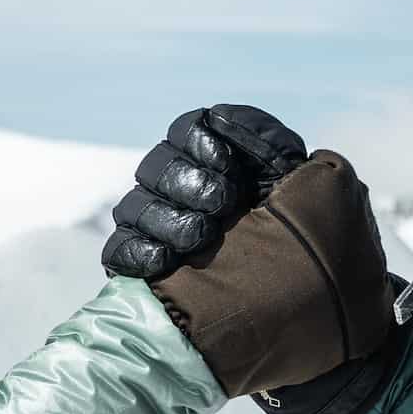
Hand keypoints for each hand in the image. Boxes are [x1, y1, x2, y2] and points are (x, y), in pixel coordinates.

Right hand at [101, 105, 308, 280]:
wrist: (292, 295)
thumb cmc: (290, 231)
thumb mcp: (291, 182)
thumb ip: (265, 141)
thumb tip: (220, 118)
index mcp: (208, 159)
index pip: (186, 131)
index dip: (202, 144)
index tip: (230, 168)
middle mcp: (172, 187)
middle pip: (156, 167)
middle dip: (189, 183)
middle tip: (222, 205)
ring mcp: (150, 225)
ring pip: (134, 207)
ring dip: (170, 219)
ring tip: (202, 238)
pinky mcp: (137, 263)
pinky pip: (120, 251)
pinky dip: (140, 252)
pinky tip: (167, 261)